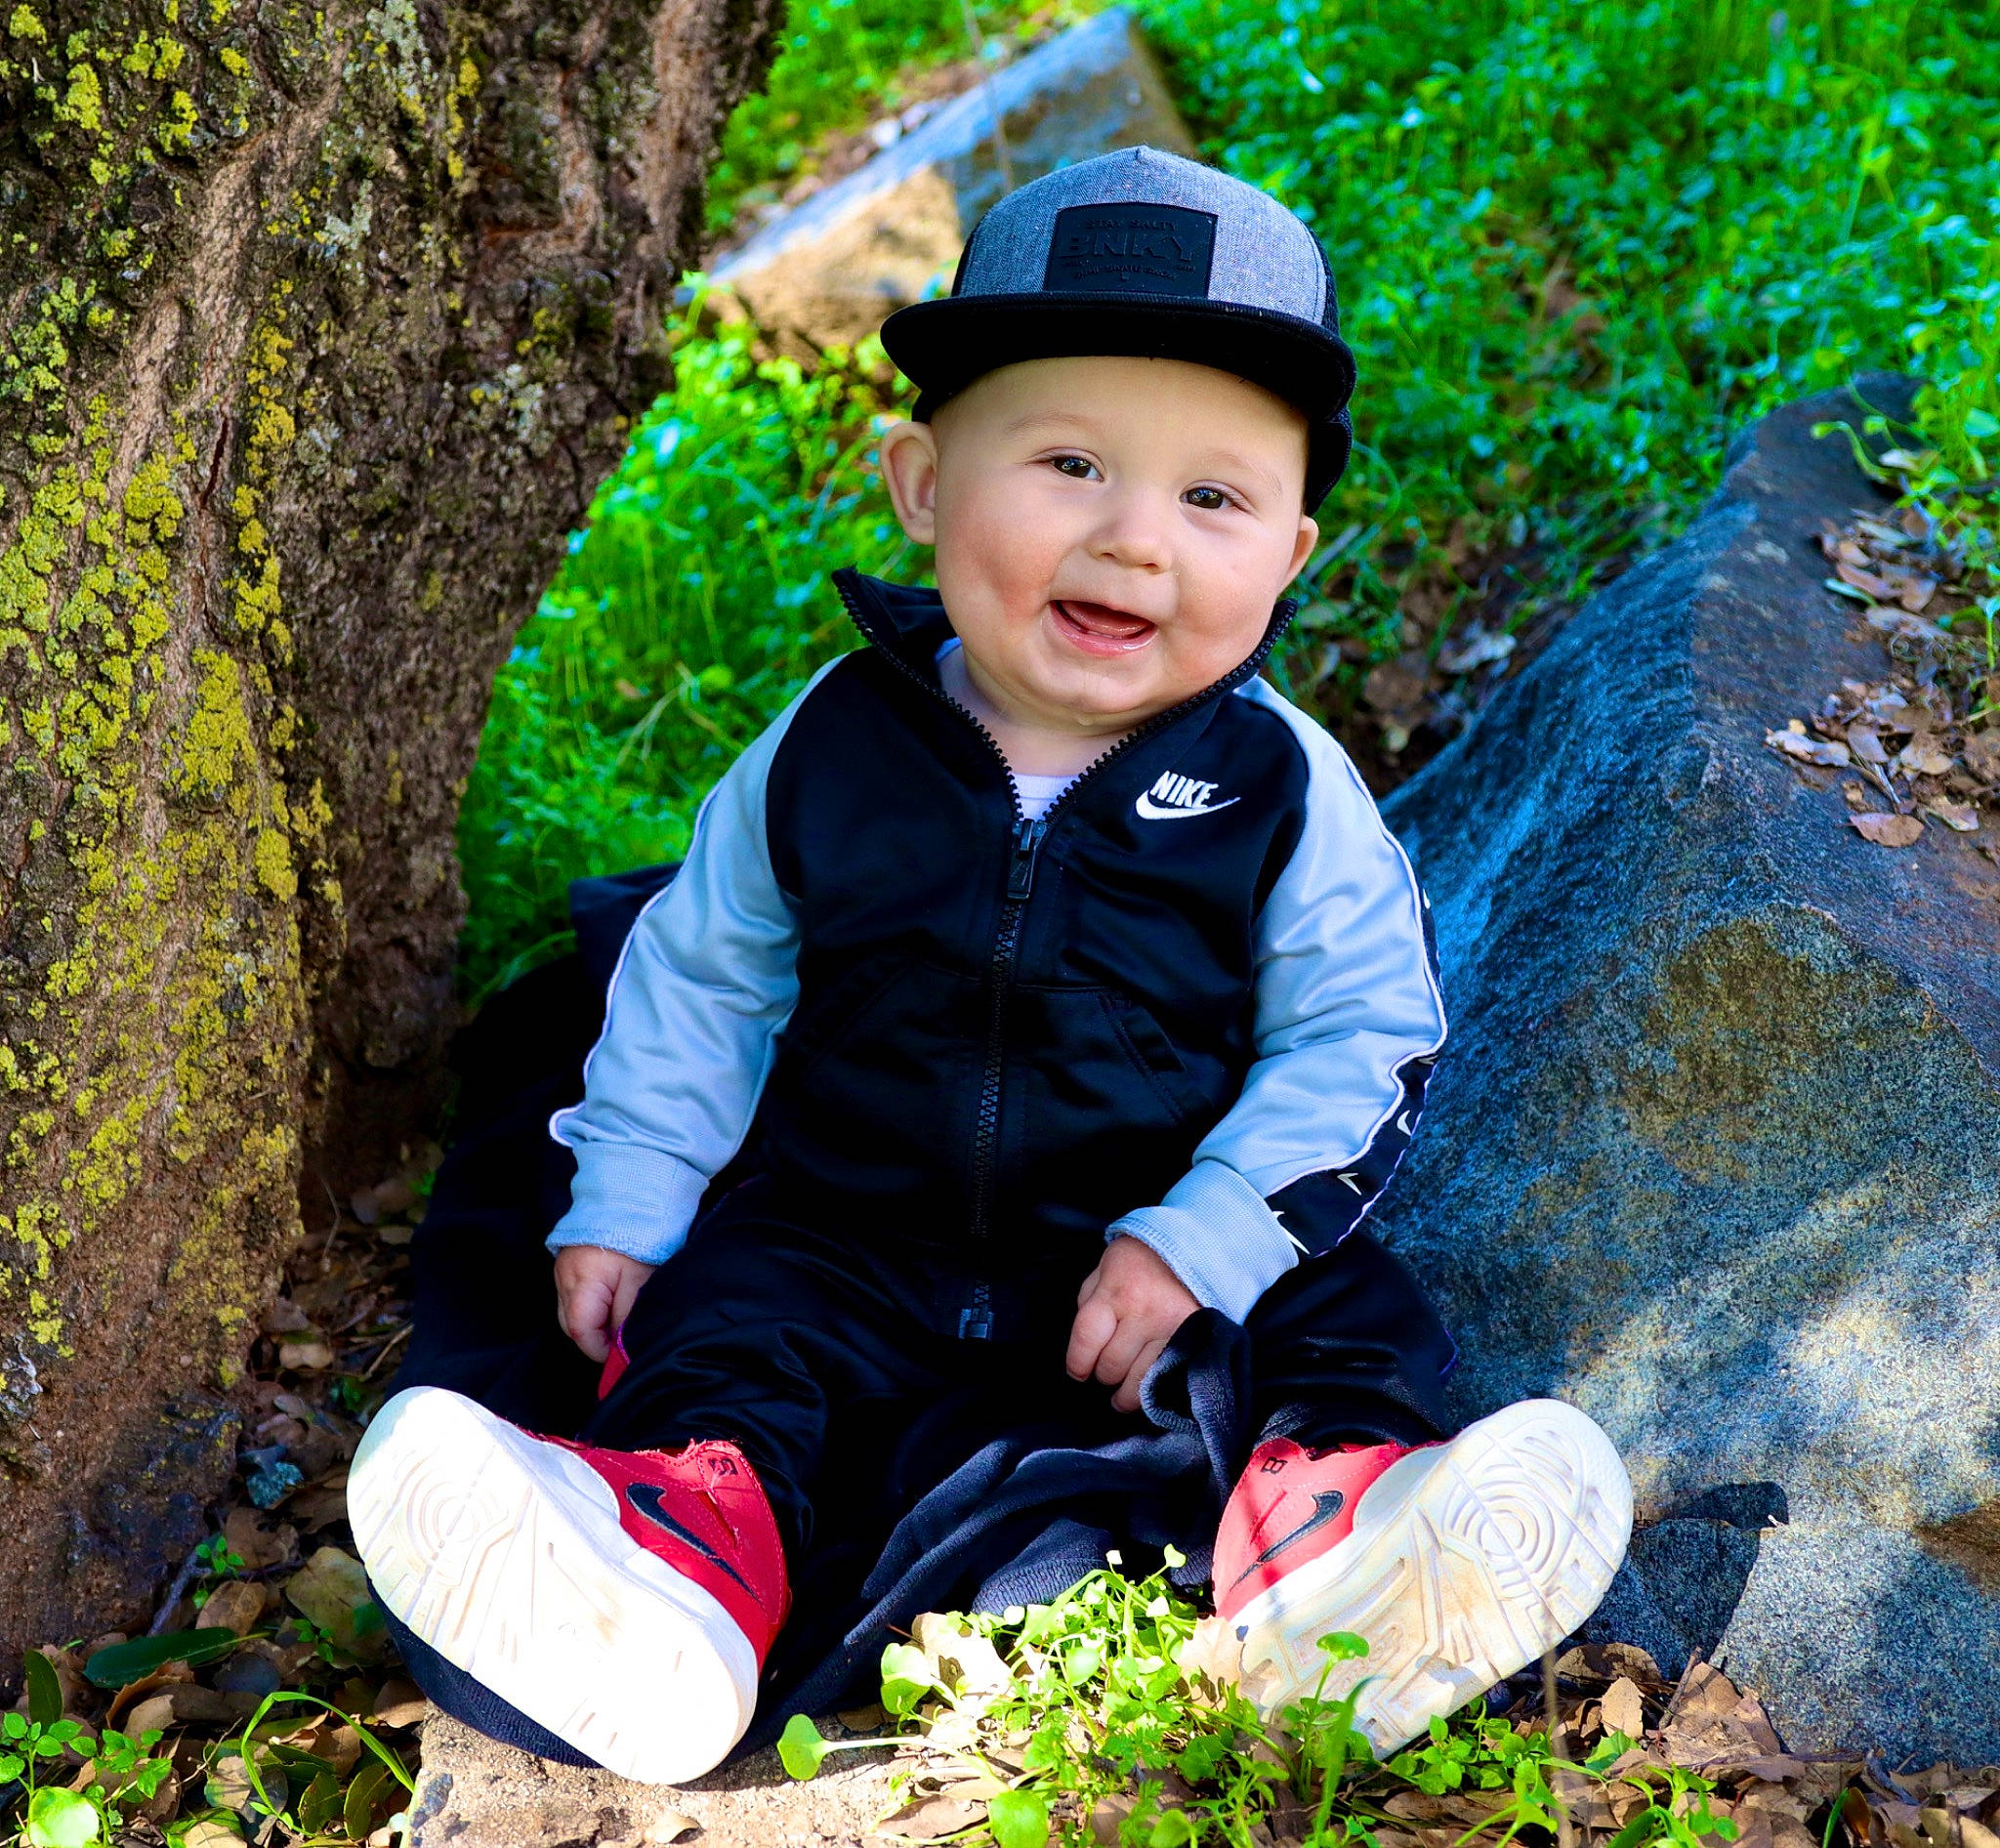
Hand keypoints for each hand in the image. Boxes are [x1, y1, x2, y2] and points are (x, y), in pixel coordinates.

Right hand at [554, 1245, 655, 1363]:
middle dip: (595, 1338)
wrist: (627, 1198)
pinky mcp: (567, 1266)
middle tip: (621, 1337)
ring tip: (618, 1317)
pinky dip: (589, 1306)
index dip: (599, 1349)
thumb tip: (619, 1344)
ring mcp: (562, 1272)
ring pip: (571, 1312)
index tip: (620, 1353)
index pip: (580, 1331)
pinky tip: (609, 1301)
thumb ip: (627, 1315)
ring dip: (592, 1321)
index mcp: (581, 1282)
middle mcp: (564, 1279)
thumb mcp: (640, 1279)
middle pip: (571, 1325)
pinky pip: (573, 1297)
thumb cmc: (637, 1237)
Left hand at [1065, 1235, 1198, 1413]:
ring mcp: (1172, 1329)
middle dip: (1103, 1373)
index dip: (1077, 1364)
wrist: (1195, 1245)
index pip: (1086, 1340)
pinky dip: (1154, 1389)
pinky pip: (1168, 1378)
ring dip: (1126, 1392)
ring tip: (1121, 1396)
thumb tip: (1084, 1344)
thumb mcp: (1105, 1268)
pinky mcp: (1194, 1341)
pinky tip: (1148, 1389)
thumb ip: (1089, 1302)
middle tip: (1105, 1371)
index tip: (1077, 1372)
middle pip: (1111, 1366)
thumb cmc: (1142, 1258)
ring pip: (1139, 1381)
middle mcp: (1144, 1313)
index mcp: (1116, 1291)